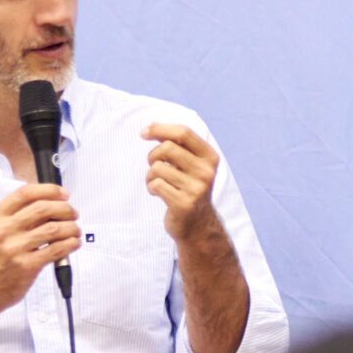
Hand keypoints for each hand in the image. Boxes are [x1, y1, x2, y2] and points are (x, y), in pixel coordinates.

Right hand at [0, 182, 80, 313]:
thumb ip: (14, 218)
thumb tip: (47, 206)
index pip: (25, 193)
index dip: (49, 190)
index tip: (63, 194)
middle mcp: (3, 230)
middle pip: (43, 208)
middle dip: (65, 209)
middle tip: (73, 213)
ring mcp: (15, 248)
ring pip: (54, 228)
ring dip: (71, 227)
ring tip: (75, 230)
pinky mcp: (27, 266)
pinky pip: (56, 249)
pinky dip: (70, 244)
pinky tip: (73, 243)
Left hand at [143, 123, 223, 243]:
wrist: (198, 225)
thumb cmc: (188, 188)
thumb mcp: (190, 164)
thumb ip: (176, 145)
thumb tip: (151, 126)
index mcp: (210, 158)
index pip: (184, 133)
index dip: (160, 129)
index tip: (143, 133)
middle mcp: (206, 172)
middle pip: (167, 148)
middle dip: (153, 155)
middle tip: (153, 166)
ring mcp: (196, 189)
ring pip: (158, 167)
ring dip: (150, 175)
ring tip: (156, 183)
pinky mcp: (183, 204)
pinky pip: (156, 184)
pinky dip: (151, 187)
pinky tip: (157, 193)